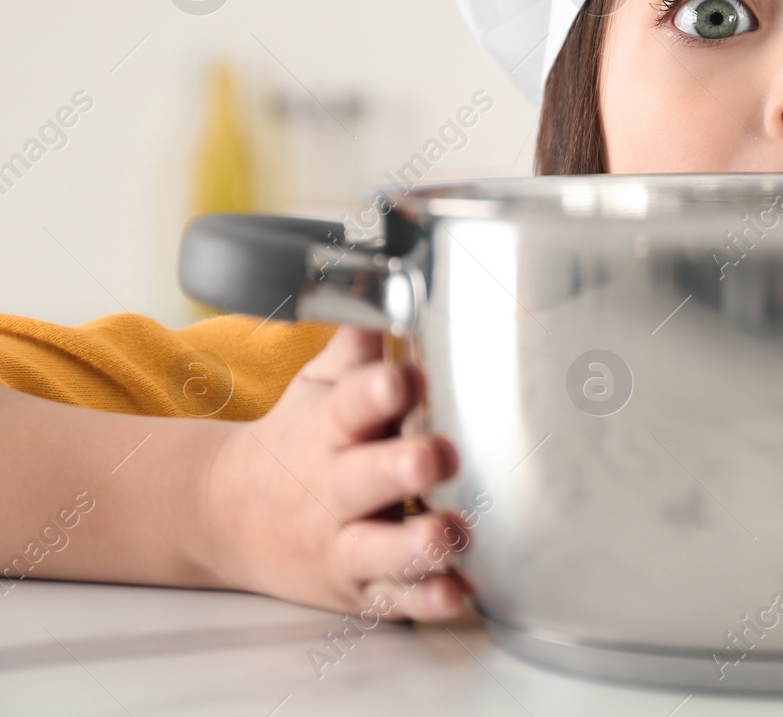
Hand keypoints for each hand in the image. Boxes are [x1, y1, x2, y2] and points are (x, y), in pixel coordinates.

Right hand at [198, 326, 468, 619]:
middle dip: (405, 466)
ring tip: (452, 532)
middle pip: (368, 477)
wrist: (225, 515)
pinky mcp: (359, 587)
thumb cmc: (296, 439)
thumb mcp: (317, 385)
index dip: (378, 390)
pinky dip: (427, 598)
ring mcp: (345, 542)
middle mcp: (335, 488)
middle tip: (439, 454)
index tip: (404, 377)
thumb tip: (391, 283)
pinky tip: (458, 590)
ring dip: (420, 543)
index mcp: (329, 429)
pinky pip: (395, 599)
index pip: (351, 403)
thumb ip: (358, 344)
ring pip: (382, 549)